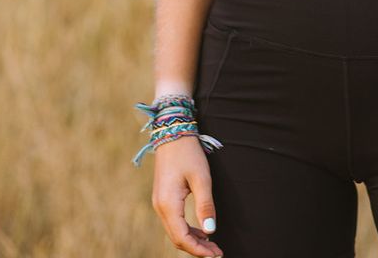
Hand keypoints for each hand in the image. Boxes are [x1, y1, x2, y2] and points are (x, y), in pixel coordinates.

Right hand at [151, 135, 223, 256]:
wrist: (172, 132)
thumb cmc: (188, 153)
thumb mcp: (201, 178)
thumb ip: (205, 205)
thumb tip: (210, 231)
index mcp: (168, 204)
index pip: (182, 238)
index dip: (198, 250)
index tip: (216, 255)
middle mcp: (160, 207)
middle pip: (177, 238)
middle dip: (197, 249)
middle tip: (217, 253)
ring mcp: (160, 203)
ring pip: (175, 232)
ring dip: (192, 241)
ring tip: (212, 245)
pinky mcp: (163, 198)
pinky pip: (174, 222)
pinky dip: (187, 230)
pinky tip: (201, 231)